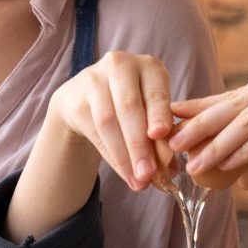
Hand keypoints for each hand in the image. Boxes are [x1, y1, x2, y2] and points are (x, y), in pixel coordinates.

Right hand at [48, 51, 181, 191]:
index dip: (159, 114)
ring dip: (124, 156)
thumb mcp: (152, 111)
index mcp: (149, 66)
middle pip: (129, 107)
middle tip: (149, 174)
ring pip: (108, 121)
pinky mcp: (75, 98)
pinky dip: (112, 156)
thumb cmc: (132, 105)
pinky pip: (95, 131)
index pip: (155, 92)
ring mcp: (94, 79)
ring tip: (138, 181)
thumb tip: (171, 171)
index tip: (162, 135)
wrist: (86, 96)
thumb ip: (162, 134)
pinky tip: (124, 173)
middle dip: (140, 144)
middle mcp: (120, 66)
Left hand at [169, 53, 247, 185]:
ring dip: (218, 144)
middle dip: (202, 125)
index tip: (176, 119)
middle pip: (239, 102)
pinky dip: (245, 150)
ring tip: (193, 162)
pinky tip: (225, 165)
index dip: (205, 107)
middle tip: (172, 141)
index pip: (240, 93)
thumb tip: (235, 177)